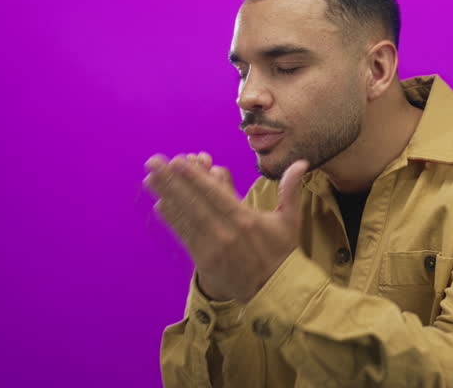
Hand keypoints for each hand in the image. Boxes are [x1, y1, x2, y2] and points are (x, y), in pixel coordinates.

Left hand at [143, 151, 309, 301]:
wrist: (276, 290)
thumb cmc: (283, 251)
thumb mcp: (290, 219)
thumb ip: (291, 188)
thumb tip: (302, 162)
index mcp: (246, 219)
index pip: (214, 194)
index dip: (194, 177)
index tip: (177, 162)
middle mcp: (226, 232)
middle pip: (194, 202)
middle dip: (171, 180)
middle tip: (153, 162)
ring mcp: (213, 247)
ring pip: (185, 217)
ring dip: (166, 196)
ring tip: (150, 178)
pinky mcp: (205, 260)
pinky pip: (185, 236)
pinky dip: (172, 220)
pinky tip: (160, 205)